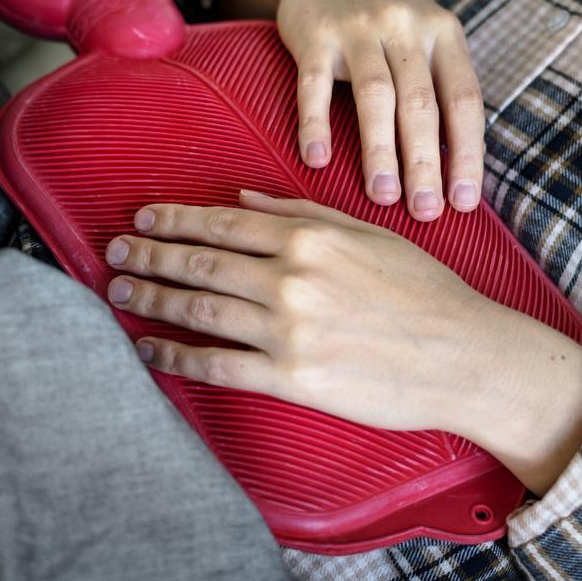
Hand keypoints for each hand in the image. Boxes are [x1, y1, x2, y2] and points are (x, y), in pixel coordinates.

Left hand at [104, 191, 581, 493]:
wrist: (465, 356)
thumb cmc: (426, 293)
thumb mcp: (371, 235)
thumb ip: (304, 214)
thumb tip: (245, 202)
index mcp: (311, 238)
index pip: (223, 224)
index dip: (176, 221)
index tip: (145, 219)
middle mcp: (291, 279)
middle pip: (201, 263)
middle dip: (150, 256)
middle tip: (115, 253)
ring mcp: (288, 330)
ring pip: (200, 310)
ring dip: (152, 300)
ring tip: (119, 294)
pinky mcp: (292, 378)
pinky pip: (217, 365)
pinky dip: (176, 357)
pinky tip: (150, 350)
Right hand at [218, 0, 485, 220]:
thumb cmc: (384, 24)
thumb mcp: (424, 42)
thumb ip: (440, 92)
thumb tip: (456, 172)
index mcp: (443, 34)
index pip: (464, 100)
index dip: (467, 154)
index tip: (464, 202)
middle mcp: (406, 28)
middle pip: (421, 104)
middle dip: (425, 164)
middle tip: (425, 212)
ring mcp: (358, 28)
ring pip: (375, 96)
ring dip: (379, 151)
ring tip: (382, 196)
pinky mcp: (315, 35)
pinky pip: (315, 85)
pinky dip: (316, 125)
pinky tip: (318, 161)